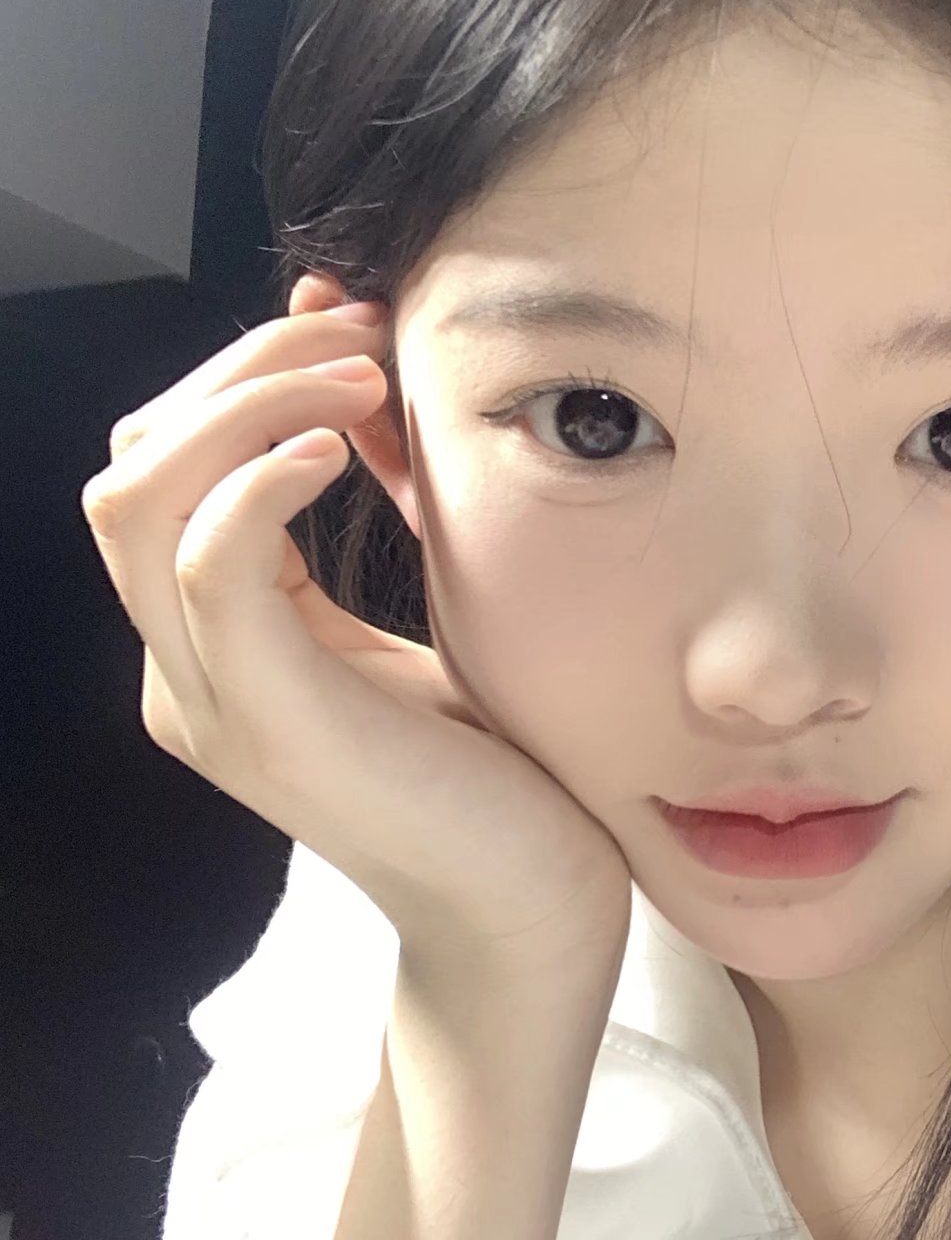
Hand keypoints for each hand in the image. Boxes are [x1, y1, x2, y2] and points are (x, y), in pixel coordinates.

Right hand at [80, 273, 633, 969]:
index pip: (159, 469)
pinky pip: (210, 562)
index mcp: (213, 646)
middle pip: (130, 466)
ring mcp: (210, 701)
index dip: (240, 374)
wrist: (531, 910)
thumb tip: (351, 361)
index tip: (355, 329)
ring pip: (139, 499)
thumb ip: (374, 498)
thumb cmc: (498, 767)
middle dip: (237, 370)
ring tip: (361, 382)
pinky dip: (258, 481)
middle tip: (359, 336)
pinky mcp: (269, 718)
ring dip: (245, 405)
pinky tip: (340, 449)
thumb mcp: (420, 609)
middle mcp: (183, 674)